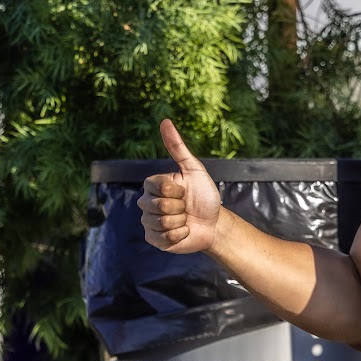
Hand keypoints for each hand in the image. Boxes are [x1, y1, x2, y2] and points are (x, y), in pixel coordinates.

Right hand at [138, 120, 221, 254]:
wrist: (213, 223)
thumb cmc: (204, 195)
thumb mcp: (194, 169)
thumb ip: (177, 147)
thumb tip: (165, 121)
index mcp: (153, 185)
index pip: (159, 188)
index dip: (177, 191)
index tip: (185, 191)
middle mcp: (146, 203)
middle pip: (159, 206)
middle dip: (180, 208)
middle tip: (186, 207)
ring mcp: (148, 222)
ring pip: (162, 223)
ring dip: (181, 222)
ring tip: (185, 220)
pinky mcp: (153, 239)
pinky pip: (164, 238)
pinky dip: (180, 235)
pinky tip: (183, 232)